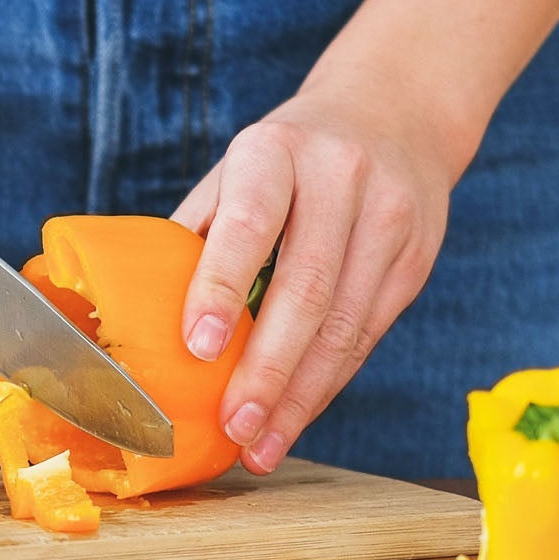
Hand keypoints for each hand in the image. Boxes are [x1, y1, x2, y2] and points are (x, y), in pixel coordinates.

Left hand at [172, 66, 468, 472]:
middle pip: (306, 288)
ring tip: (260, 445)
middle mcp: (340, 179)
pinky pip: (367, 335)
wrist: (395, 115)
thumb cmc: (288, 158)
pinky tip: (296, 417)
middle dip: (267, 369)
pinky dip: (327, 384)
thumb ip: (201, 233)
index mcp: (275, 151)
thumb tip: (142, 318)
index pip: (250, 224)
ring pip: (345, 324)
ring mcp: (389, 219)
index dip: (221, 287)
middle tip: (232, 426)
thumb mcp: (237, 169)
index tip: (196, 347)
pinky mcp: (416, 259)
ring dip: (300, 396)